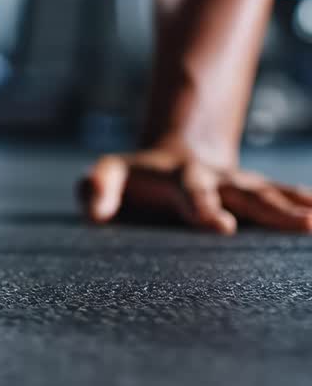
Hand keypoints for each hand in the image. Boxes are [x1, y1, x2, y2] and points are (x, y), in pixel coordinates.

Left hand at [79, 148, 311, 234]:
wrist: (171, 159)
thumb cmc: (131, 178)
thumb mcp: (106, 175)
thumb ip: (95, 190)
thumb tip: (96, 214)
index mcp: (179, 177)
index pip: (192, 192)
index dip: (205, 207)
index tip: (221, 226)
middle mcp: (216, 179)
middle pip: (245, 193)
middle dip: (270, 209)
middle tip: (300, 224)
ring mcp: (239, 186)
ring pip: (270, 195)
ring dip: (295, 207)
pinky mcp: (253, 195)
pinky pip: (284, 198)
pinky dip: (305, 203)